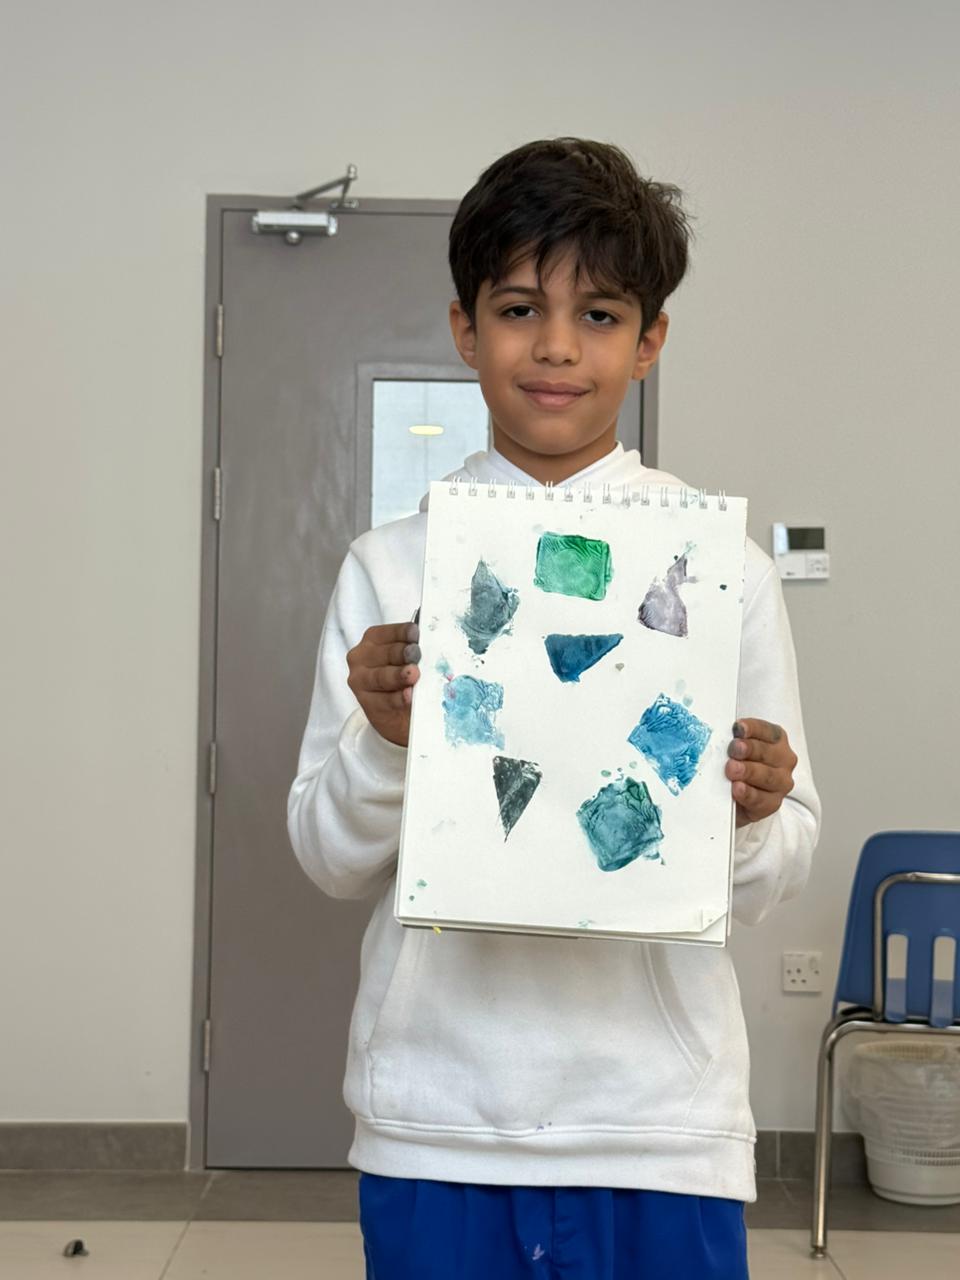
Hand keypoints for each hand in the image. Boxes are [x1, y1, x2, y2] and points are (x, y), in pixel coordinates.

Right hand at [346, 622, 420, 747]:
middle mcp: (362, 657)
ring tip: (413, 675)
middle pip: (387, 653)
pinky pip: (383, 700)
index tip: (416, 634)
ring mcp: (360, 680)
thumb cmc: (404, 677)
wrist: (398, 711)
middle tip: (417, 654)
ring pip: (382, 676)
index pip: (391, 632)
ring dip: (399, 675)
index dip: (404, 633)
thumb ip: (415, 651)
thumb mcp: (407, 659)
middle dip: (403, 654)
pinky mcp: (366, 703)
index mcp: (374, 639)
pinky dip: (398, 698)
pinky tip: (408, 695)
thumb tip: (433, 646)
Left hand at [725, 718, 797, 827]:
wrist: (734, 799)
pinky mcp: (772, 804)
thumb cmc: (736, 766)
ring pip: (767, 776)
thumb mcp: (733, 749)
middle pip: (767, 752)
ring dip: (749, 771)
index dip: (753, 728)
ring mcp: (781, 783)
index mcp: (776, 740)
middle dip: (749, 749)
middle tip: (733, 749)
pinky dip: (748, 794)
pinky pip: (761, 799)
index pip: (767, 731)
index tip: (738, 728)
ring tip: (732, 769)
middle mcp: (783, 760)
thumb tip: (717, 734)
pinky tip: (737, 789)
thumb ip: (731, 740)